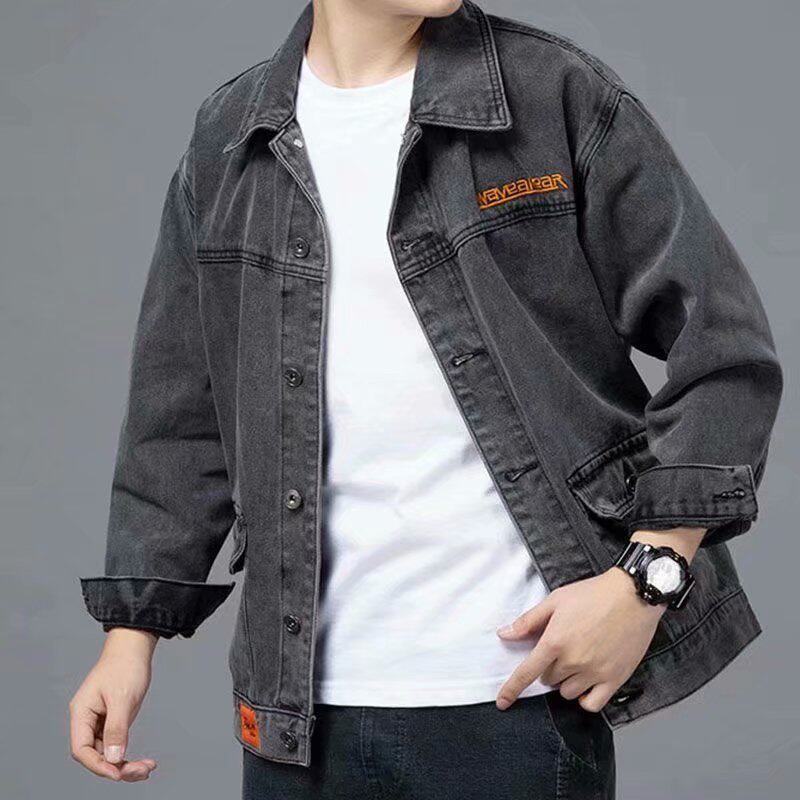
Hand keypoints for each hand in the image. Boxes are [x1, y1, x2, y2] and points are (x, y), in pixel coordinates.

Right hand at [69, 628, 158, 781]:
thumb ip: (116, 729)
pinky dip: (128, 755)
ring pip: (107, 753)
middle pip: (95, 755)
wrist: (134, 648)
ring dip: (125, 765)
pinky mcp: (113, 721)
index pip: (81, 749)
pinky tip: (145, 762)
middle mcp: (87, 720)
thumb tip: (113, 759)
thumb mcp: (122, 697)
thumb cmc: (125, 666)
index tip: (118, 772)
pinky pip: (116, 745)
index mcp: (81, 713)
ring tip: (147, 769)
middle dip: (116, 767)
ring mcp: (100, 722)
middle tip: (142, 771)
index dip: (98, 764)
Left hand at [496, 567, 663, 711]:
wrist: (633, 595)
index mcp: (555, 641)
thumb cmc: (594, 594)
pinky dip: (586, 698)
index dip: (511, 689)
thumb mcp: (556, 600)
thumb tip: (505, 634)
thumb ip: (529, 620)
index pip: (527, 673)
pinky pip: (592, 704)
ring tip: (578, 659)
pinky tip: (588, 683)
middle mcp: (573, 661)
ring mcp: (595, 672)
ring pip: (567, 692)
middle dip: (549, 667)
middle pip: (548, 679)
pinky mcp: (615, 679)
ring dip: (567, 680)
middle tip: (562, 647)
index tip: (502, 702)